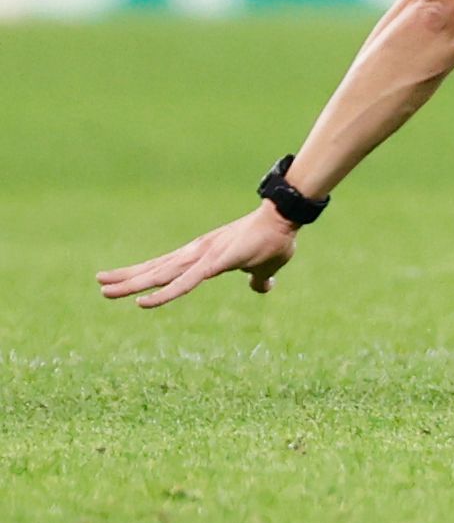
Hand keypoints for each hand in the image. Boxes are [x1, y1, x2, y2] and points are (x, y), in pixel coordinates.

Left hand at [97, 206, 300, 306]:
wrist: (283, 219)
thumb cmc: (274, 240)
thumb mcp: (264, 266)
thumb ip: (257, 278)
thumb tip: (263, 287)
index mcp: (204, 255)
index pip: (167, 266)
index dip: (144, 273)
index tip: (122, 279)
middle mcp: (196, 254)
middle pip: (155, 269)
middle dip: (127, 277)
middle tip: (100, 283)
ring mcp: (202, 258)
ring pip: (159, 275)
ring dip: (131, 284)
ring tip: (105, 289)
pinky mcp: (213, 264)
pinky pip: (182, 284)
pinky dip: (161, 294)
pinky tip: (142, 302)